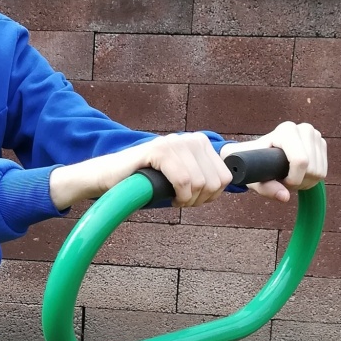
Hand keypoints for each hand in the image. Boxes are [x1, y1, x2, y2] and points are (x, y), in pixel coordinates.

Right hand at [49, 132, 232, 208]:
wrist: (110, 179)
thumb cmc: (146, 182)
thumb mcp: (181, 179)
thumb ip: (203, 177)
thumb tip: (230, 184)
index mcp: (199, 143)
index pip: (226, 175)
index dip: (212, 196)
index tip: (193, 200)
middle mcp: (189, 139)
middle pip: (216, 181)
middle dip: (200, 200)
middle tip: (181, 202)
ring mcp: (174, 142)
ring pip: (200, 182)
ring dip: (188, 200)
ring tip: (173, 199)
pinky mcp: (158, 150)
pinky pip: (183, 180)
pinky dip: (179, 195)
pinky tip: (168, 197)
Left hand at [220, 121, 326, 202]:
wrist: (260, 152)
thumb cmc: (254, 163)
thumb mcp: (255, 177)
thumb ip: (267, 188)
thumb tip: (285, 197)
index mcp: (287, 130)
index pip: (301, 161)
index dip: (293, 179)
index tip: (280, 181)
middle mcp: (305, 129)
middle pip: (312, 169)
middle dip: (298, 182)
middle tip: (282, 180)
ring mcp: (316, 136)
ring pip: (319, 172)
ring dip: (304, 182)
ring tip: (288, 177)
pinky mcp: (322, 144)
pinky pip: (323, 172)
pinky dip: (311, 179)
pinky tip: (298, 175)